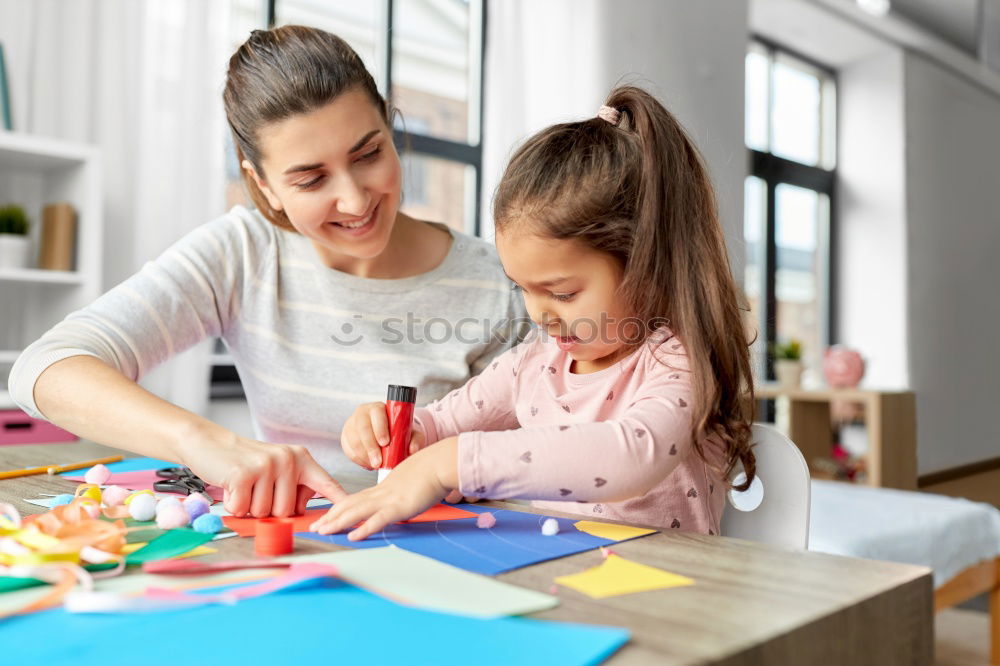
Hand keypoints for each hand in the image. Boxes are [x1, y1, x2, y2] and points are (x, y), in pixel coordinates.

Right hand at [178, 432, 347, 517]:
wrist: (209, 443)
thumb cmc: (245, 464)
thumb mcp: (277, 470)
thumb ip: (294, 488)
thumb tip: (306, 514)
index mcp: (301, 459)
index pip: (326, 484)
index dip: (340, 502)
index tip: (354, 515)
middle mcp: (289, 460)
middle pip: (286, 512)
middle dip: (268, 510)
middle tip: (256, 489)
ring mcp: (267, 465)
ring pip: (265, 513)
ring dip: (250, 507)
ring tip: (245, 486)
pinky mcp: (244, 474)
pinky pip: (243, 509)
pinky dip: (233, 505)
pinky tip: (231, 486)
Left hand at [310, 437, 458, 539]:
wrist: (441, 463)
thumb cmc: (431, 472)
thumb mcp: (410, 483)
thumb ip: (401, 493)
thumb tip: (399, 502)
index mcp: (383, 488)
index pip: (355, 499)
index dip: (338, 508)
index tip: (326, 516)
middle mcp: (381, 493)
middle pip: (349, 505)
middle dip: (330, 517)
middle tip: (315, 527)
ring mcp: (389, 499)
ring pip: (357, 512)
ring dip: (338, 522)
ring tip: (323, 531)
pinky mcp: (399, 507)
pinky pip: (377, 520)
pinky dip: (363, 529)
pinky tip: (352, 537)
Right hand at [340, 401, 425, 469]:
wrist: (386, 433)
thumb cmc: (398, 431)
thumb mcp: (410, 432)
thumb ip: (415, 439)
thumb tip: (413, 449)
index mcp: (378, 408)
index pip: (377, 414)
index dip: (380, 428)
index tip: (385, 443)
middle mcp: (362, 413)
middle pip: (362, 428)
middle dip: (370, 447)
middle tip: (378, 462)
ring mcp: (351, 424)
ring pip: (354, 441)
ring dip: (364, 456)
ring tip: (375, 465)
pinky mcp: (345, 437)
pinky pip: (348, 450)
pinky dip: (359, 460)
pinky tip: (368, 464)